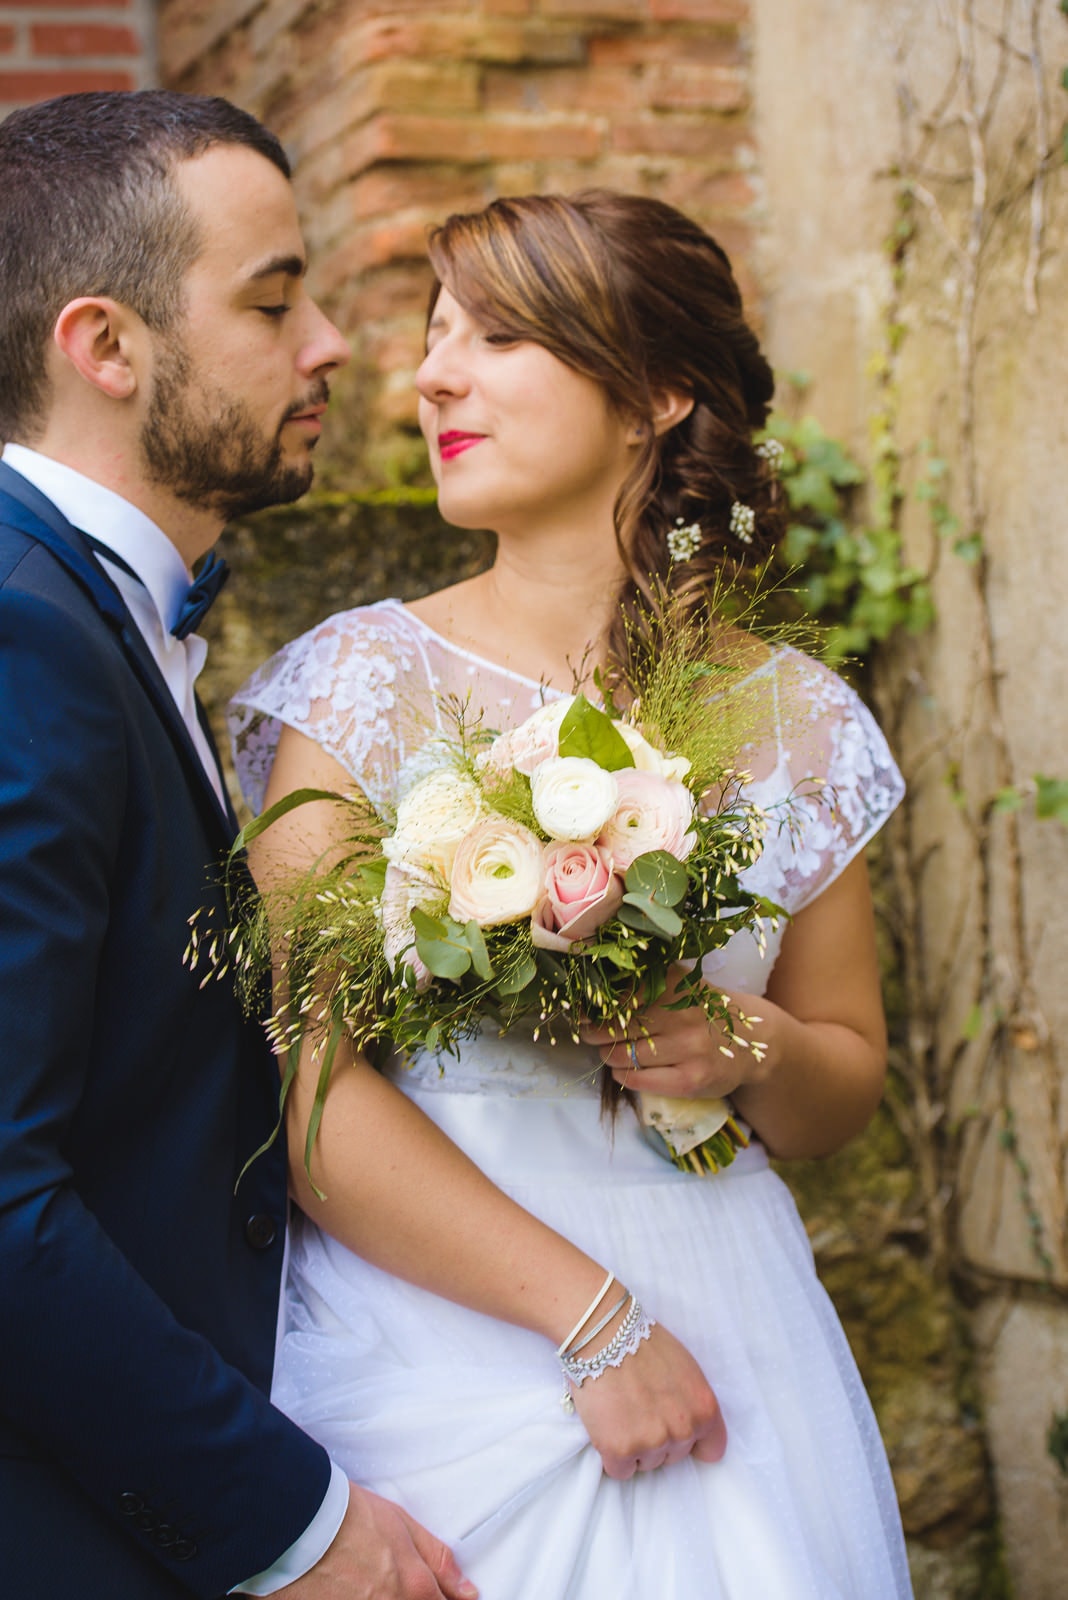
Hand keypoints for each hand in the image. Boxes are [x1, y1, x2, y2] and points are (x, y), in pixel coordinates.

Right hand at [282, 1483, 477, 1599]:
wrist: (299, 1522)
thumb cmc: (350, 1517)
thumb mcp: (403, 1525)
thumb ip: (438, 1561)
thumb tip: (469, 1592)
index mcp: (415, 1590)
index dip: (447, 1599)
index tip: (444, 1593)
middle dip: (412, 1595)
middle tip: (393, 1574)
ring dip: (386, 1594)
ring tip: (368, 1577)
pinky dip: (361, 1597)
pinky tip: (353, 1585)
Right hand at [570, 1322, 726, 1478]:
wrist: (603, 1334)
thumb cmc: (642, 1344)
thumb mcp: (686, 1370)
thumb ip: (692, 1403)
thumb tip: (690, 1427)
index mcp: (705, 1410)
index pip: (712, 1451)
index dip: (692, 1443)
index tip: (676, 1433)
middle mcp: (684, 1430)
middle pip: (674, 1457)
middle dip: (657, 1438)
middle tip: (638, 1408)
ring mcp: (652, 1442)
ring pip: (646, 1463)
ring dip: (634, 1446)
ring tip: (620, 1412)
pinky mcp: (620, 1450)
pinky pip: (620, 1471)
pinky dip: (611, 1455)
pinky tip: (607, 1426)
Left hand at [581, 969, 770, 1101]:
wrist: (750, 1041)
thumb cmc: (700, 1009)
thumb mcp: (679, 984)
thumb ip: (643, 981)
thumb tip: (590, 988)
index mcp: (674, 983)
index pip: (618, 995)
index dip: (592, 1006)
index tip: (578, 1011)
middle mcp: (682, 1013)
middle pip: (615, 1026)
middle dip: (593, 1032)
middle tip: (588, 1033)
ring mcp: (688, 1047)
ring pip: (623, 1055)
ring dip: (607, 1056)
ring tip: (609, 1052)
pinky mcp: (691, 1079)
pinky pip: (639, 1079)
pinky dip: (622, 1076)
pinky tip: (622, 1071)